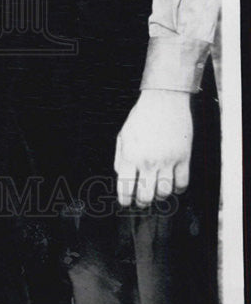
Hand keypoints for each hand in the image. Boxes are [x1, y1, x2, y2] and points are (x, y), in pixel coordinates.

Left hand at [114, 89, 192, 207]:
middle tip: (142, 200)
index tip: (126, 203)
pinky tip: (173, 184)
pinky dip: (177, 189)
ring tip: (157, 191)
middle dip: (142, 202)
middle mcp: (147, 161)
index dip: (125, 201)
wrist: (164, 100)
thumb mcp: (123, 135)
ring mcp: (167, 160)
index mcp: (130, 156)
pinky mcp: (183, 157)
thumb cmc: (141, 116)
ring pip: (165, 193)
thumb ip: (120, 158)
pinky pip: (182, 183)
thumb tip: (121, 177)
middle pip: (146, 197)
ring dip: (160, 196)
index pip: (125, 188)